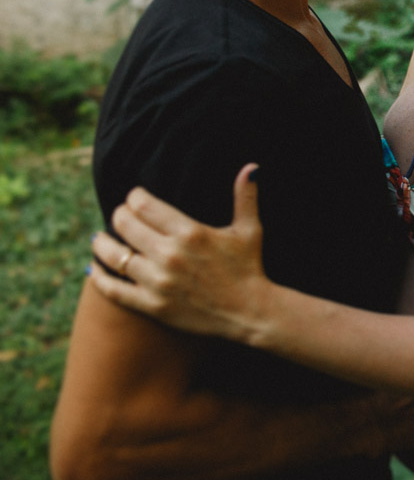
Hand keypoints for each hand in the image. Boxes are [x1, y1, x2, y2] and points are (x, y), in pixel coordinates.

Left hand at [90, 163, 271, 343]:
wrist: (249, 313)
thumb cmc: (249, 267)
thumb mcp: (250, 229)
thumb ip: (246, 197)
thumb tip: (252, 166)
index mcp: (190, 232)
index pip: (143, 205)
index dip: (133, 197)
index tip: (135, 197)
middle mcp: (170, 255)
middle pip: (124, 225)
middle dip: (119, 215)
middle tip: (121, 216)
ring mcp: (158, 281)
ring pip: (113, 256)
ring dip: (102, 243)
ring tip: (100, 239)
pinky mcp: (152, 305)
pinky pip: (113, 290)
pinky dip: (98, 277)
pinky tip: (94, 268)